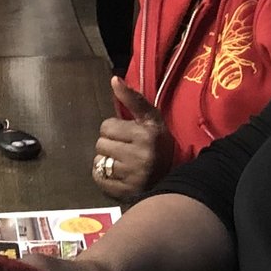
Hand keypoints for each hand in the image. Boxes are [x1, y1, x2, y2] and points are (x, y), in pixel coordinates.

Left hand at [93, 76, 167, 204]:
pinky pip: (98, 178)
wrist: (172, 176)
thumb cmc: (158, 143)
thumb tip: (114, 79)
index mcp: (145, 135)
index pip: (106, 126)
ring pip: (98, 161)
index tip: (128, 134)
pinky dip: (103, 176)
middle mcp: (139, 156)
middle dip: (110, 144)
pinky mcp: (124, 191)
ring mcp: (131, 176)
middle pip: (100, 144)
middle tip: (126, 149)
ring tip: (123, 162)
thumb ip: (132, 98)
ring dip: (106, 161)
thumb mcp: (151, 118)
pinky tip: (117, 174)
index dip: (115, 129)